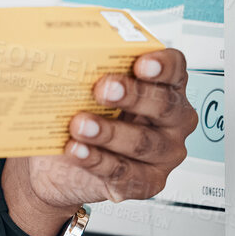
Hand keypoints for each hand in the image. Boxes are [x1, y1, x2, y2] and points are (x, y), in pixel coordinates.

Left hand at [20, 48, 197, 210]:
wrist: (60, 162)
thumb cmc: (80, 113)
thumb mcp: (83, 88)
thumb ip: (85, 71)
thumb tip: (60, 53)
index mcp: (164, 86)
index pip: (174, 69)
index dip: (162, 64)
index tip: (141, 63)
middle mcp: (172, 120)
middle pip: (164, 105)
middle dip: (133, 96)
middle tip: (102, 90)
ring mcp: (164, 154)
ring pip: (143, 142)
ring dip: (109, 132)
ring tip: (79, 124)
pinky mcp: (148, 182)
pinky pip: (126, 173)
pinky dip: (97, 160)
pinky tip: (77, 150)